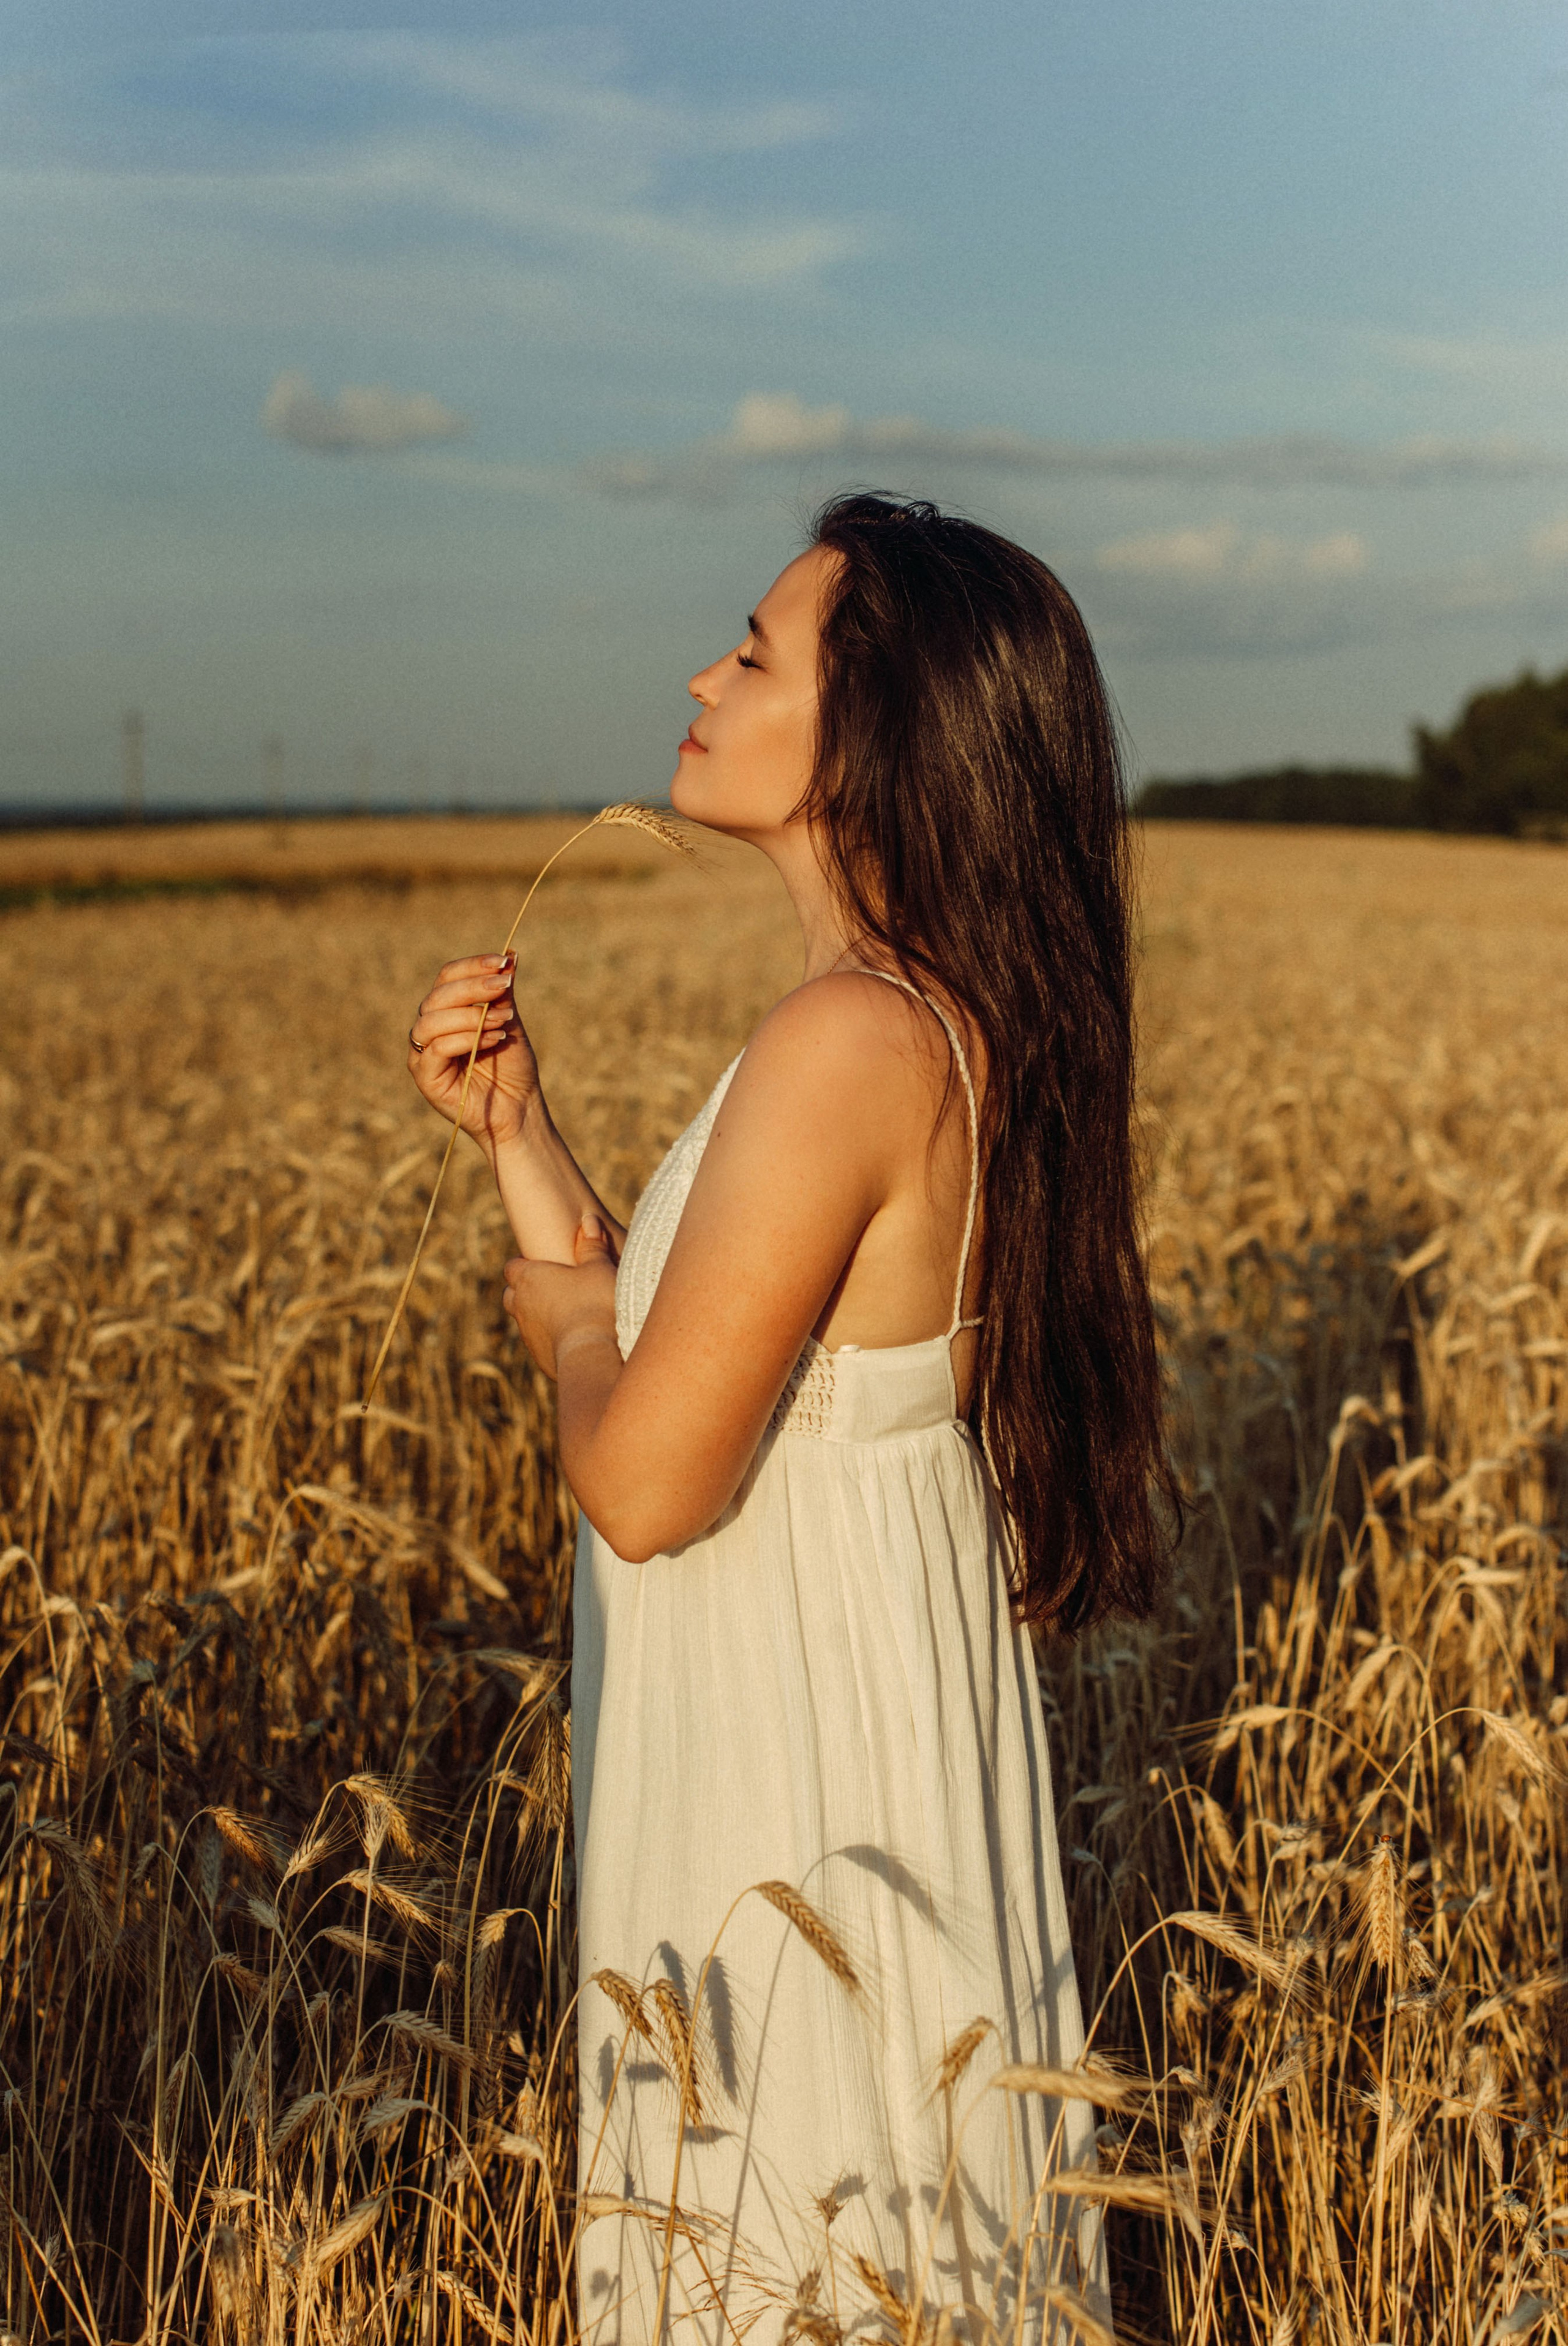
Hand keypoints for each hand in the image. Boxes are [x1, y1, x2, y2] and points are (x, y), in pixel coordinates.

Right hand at [408, 952, 540, 1153]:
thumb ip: (503, 992)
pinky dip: (467, 1039)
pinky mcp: (425, 1077)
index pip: (448, 977)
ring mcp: (422, 1053)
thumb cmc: (512, 1068)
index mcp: (445, 1011)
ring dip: (471, 1015)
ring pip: (432, 1020)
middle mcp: (428, 1029)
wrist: (518, 1110)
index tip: (503, 961)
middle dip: (473, 987)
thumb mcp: (509, 1022)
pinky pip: (438, 1048)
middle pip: (437, 995)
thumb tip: (510, 954)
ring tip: (503, 1020)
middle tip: (503, 986)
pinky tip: (495, 1039)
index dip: (473, 966)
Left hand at [503, 1212, 620, 1378]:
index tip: (544, 1265)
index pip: (512, 1267)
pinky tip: (576, 1338)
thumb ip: (591, 1245)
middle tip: (553, 1288)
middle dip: (526, 1291)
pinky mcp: (540, 1358)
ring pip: (525, 1321)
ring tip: (567, 1314)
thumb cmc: (595, 1303)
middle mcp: (521, 1306)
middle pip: (512, 1294)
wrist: (593, 1354)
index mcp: (529, 1279)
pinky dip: (552, 1339)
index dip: (525, 1265)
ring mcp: (528, 1335)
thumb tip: (588, 1219)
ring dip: (540, 1316)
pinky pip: (541, 1344)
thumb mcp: (598, 1268)